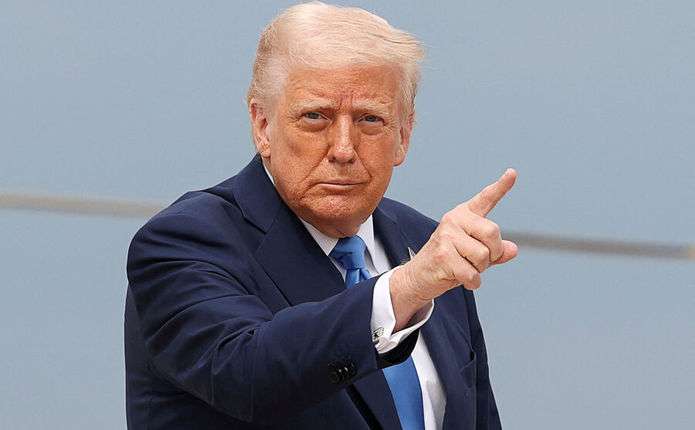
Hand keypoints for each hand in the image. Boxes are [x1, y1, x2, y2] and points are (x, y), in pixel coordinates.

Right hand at [390, 169, 517, 328]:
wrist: (418, 276)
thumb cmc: (449, 262)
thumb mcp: (475, 254)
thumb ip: (495, 250)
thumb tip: (512, 249)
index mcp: (463, 215)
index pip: (485, 199)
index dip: (501, 186)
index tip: (512, 173)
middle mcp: (454, 220)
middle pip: (492, 232)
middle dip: (493, 253)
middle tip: (479, 262)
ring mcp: (446, 236)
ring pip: (483, 256)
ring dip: (480, 270)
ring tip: (464, 268)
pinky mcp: (442, 255)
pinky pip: (472, 273)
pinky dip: (472, 282)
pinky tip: (462, 279)